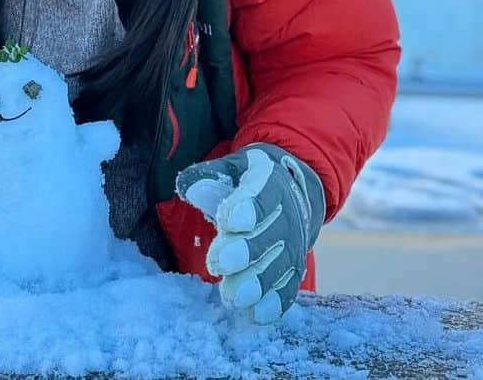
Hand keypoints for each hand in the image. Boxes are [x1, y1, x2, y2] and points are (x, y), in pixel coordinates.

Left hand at [176, 142, 324, 324]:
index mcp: (271, 182)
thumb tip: (187, 186)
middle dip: (246, 250)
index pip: (261, 194)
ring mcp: (294, 244)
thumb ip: (210, 176)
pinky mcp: (294, 269)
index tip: (227, 222)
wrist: (295, 193)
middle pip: (270, 234)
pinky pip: (289, 287)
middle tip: (220, 264)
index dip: (246, 208)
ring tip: (235, 298)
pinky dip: (275, 302)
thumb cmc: (253, 181)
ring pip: (279, 265)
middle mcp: (288, 214)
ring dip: (258, 283)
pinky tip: (258, 314)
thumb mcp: (234, 168)